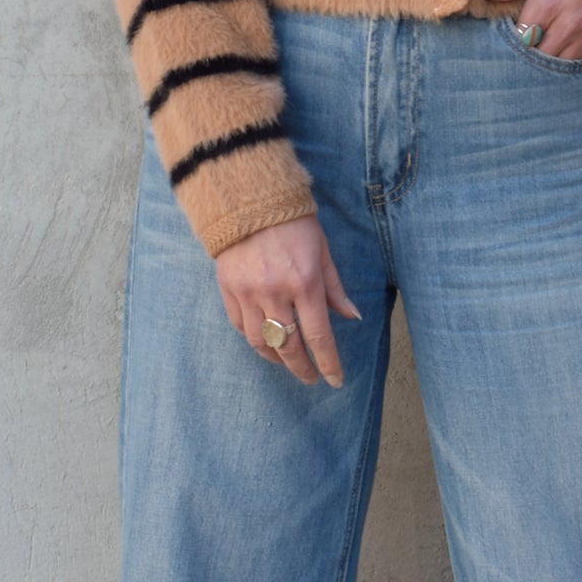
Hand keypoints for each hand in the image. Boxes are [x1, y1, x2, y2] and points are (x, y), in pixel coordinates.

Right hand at [214, 214, 361, 387]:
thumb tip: (352, 318)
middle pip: (288, 346)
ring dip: (276, 358)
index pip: (318, 335)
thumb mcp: (322, 252)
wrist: (249, 200)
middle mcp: (275, 292)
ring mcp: (248, 292)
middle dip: (301, 368)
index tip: (335, 380)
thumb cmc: (294, 224)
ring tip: (288, 361)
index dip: (328, 362)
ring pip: (260, 342)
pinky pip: (240, 326)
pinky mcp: (228, 289)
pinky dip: (254, 338)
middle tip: (310, 378)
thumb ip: (335, 289)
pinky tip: (265, 340)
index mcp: (305, 282)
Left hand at [480, 0, 581, 57]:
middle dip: (527, 52)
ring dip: (546, 59)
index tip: (507, 32)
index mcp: (547, 5)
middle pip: (537, 56)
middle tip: (522, 42)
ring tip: (539, 47)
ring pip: (558, 64)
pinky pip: (579, 61)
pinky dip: (566, 59)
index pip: (519, 38)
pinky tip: (560, 49)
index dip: (510, 39)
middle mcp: (565, 26)